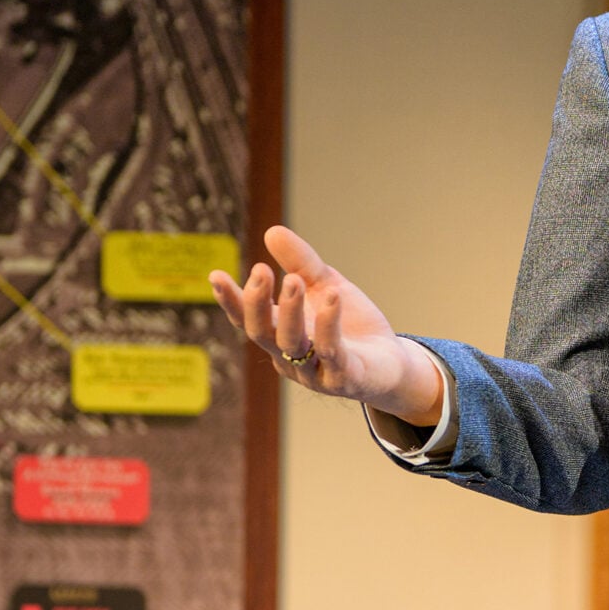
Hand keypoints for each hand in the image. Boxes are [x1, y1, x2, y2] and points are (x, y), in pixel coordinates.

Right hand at [207, 225, 445, 427]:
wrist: (393, 363)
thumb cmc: (352, 326)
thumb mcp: (326, 286)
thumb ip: (300, 263)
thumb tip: (272, 230)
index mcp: (280, 334)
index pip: (248, 319)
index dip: (231, 300)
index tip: (215, 275)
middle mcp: (290, 356)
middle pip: (262, 333)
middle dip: (257, 303)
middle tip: (260, 271)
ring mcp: (314, 371)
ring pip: (292, 344)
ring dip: (291, 311)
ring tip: (293, 280)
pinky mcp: (343, 378)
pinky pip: (332, 352)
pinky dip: (329, 324)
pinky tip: (332, 297)